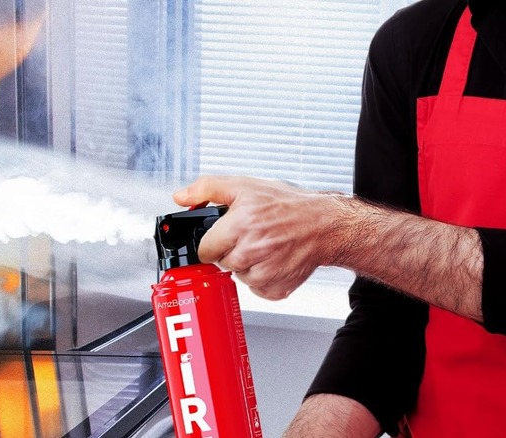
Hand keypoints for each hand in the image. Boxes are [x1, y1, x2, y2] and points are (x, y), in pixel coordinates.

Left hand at [173, 175, 347, 299]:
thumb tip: (180, 197)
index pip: (205, 248)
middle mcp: (252, 250)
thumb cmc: (288, 205)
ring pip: (238, 276)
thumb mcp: (244, 186)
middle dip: (230, 251)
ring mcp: (266, 272)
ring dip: (245, 265)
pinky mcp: (276, 288)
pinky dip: (261, 278)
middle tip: (248, 237)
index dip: (212, 241)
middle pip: (221, 263)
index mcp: (241, 224)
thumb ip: (207, 189)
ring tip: (263, 247)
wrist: (324, 225)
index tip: (223, 236)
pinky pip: (256, 288)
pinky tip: (272, 260)